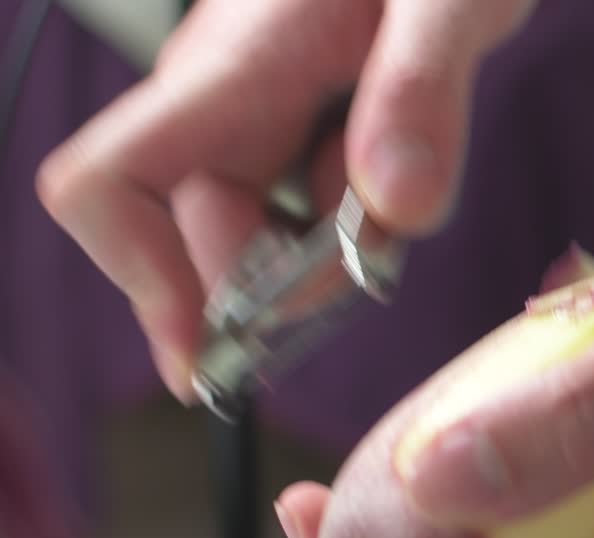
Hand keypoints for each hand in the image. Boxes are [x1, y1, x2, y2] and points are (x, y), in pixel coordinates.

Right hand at [36, 0, 532, 400]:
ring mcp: (262, 114)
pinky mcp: (303, 124)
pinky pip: (312, 210)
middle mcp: (226, 99)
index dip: (144, 282)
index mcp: (236, 66)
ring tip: (410, 183)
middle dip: (294, 284)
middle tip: (382, 262)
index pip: (110, 185)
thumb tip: (395, 209)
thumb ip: (422, 91)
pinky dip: (360, 225)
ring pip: (270, 236)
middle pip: (209, 242)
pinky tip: (406, 177)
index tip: (215, 353)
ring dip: (339, 253)